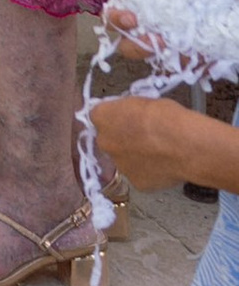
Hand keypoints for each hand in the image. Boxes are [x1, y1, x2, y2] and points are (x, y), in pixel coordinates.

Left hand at [90, 91, 238, 195]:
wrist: (185, 144)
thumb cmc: (166, 116)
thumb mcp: (142, 101)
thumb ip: (128, 111)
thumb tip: (131, 117)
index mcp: (101, 117)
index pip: (100, 115)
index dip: (116, 116)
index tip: (128, 118)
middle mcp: (104, 142)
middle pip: (109, 139)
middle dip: (122, 138)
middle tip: (143, 137)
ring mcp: (119, 165)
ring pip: (124, 159)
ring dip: (135, 156)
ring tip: (159, 153)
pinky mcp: (136, 183)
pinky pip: (140, 175)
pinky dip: (150, 172)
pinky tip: (165, 165)